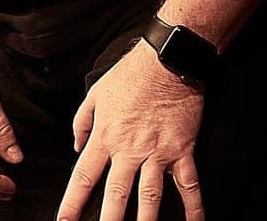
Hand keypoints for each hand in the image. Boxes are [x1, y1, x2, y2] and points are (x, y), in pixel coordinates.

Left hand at [56, 41, 206, 220]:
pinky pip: (188, 183)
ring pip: (150, 195)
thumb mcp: (96, 93)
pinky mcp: (182, 149)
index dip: (72, 203)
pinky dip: (194, 206)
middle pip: (116, 194)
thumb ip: (82, 122)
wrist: (167, 60)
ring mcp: (158, 152)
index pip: (84, 177)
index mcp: (106, 136)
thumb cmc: (131, 74)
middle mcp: (130, 149)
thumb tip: (76, 146)